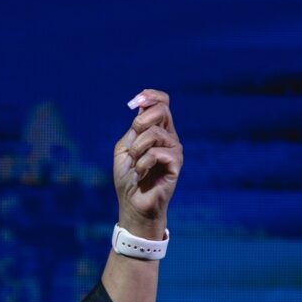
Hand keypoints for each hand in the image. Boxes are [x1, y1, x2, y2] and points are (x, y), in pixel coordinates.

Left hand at [113, 88, 182, 227]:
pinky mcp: (176, 164)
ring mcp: (174, 150)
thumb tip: (142, 105)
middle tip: (132, 142)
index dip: (150, 96)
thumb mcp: (124, 148)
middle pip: (162, 110)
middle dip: (140, 122)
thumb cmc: (128, 179)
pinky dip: (142, 163)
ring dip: (137, 149)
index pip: (162, 102)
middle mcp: (169, 137)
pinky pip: (157, 153)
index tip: (134, 102)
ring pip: (155, 133)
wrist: (133, 205)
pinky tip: (141, 174)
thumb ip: (133, 129)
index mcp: (157, 130)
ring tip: (135, 164)